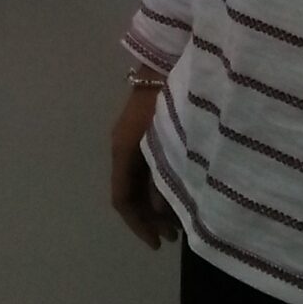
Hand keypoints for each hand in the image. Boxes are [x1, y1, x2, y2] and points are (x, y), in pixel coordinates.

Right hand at [109, 82, 179, 249]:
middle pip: (131, 193)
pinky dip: (161, 186)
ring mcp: (135, 139)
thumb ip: (164, 179)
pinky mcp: (148, 132)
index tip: (157, 244)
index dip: (137, 225)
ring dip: (156, 204)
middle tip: (173, 237)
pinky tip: (180, 192)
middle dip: (149, 218)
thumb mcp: (165, 143)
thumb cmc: (169, 100)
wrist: (169, 58)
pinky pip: (149, 169)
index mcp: (122, 150)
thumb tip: (161, 212)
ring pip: (141, 182)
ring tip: (180, 220)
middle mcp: (124, 148)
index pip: (122, 199)